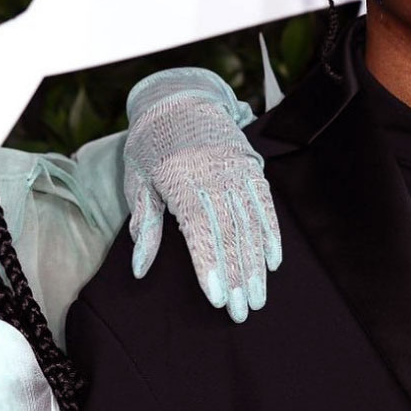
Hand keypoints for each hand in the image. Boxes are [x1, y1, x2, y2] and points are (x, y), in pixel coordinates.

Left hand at [123, 68, 281, 321]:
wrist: (179, 97)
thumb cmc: (150, 144)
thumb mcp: (137, 178)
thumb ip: (145, 223)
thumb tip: (139, 269)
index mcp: (179, 177)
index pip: (199, 228)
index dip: (209, 265)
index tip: (217, 297)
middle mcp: (212, 173)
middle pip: (230, 232)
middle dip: (237, 276)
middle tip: (241, 312)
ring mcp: (236, 169)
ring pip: (251, 223)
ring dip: (256, 264)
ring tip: (257, 298)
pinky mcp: (251, 166)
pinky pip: (265, 204)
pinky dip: (271, 234)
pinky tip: (273, 262)